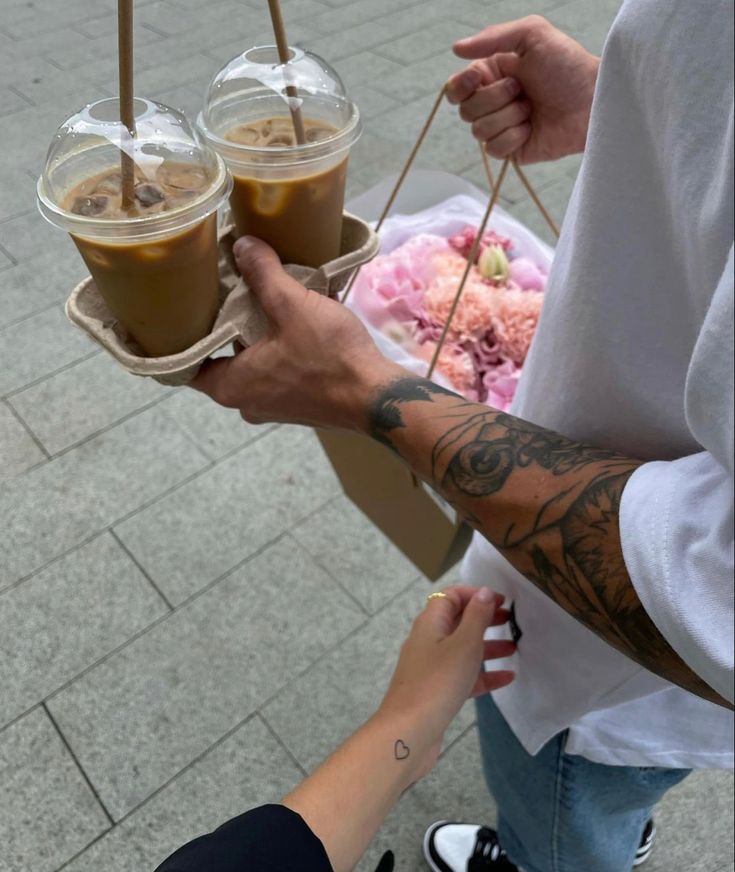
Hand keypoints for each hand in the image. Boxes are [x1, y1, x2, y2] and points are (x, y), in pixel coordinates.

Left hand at [191, 237, 399, 428]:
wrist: (376, 397)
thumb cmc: (329, 357)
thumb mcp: (293, 306)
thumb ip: (263, 274)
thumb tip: (242, 245)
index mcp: (230, 386)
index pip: (185, 364)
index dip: (181, 335)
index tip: (182, 308)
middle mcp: (244, 403)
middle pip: (219, 362)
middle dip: (222, 329)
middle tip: (222, 292)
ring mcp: (271, 408)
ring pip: (248, 368)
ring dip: (251, 340)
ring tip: (256, 301)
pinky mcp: (295, 406)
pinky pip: (272, 375)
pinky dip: (273, 352)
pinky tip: (286, 325)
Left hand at [377, 586, 515, 778]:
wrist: (410, 731)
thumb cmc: (438, 681)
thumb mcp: (463, 644)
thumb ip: (477, 617)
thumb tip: (485, 593)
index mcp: (430, 623)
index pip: (450, 597)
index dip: (475, 594)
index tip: (502, 601)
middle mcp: (428, 641)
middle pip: (457, 622)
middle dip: (484, 619)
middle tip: (512, 622)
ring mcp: (431, 667)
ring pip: (462, 650)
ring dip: (487, 646)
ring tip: (515, 648)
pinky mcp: (437, 691)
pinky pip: (464, 675)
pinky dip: (484, 674)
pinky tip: (508, 678)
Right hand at [447, 15, 598, 162]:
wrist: (592, 101)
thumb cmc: (568, 65)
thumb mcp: (532, 35)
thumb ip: (493, 37)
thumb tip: (456, 48)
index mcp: (492, 75)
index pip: (456, 88)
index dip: (460, 86)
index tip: (477, 78)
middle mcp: (492, 102)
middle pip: (466, 111)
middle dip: (494, 99)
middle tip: (522, 90)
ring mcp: (501, 127)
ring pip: (479, 132)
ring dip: (508, 117)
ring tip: (531, 108)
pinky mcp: (511, 150)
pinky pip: (494, 150)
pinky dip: (513, 137)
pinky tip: (531, 129)